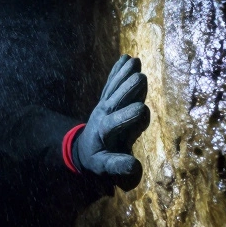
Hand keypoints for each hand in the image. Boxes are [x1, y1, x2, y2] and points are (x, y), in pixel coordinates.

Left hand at [72, 54, 150, 185]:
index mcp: (104, 131)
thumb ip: (117, 166)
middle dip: (127, 89)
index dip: (128, 117)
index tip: (142, 110)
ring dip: (124, 75)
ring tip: (134, 61)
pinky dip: (118, 71)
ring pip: (114, 88)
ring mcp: (104, 105)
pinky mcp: (106, 100)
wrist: (83, 150)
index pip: (116, 122)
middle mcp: (103, 115)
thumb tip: (135, 167)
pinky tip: (125, 58)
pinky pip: (111, 83)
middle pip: (116, 100)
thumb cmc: (97, 161)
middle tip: (140, 77)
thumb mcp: (104, 168)